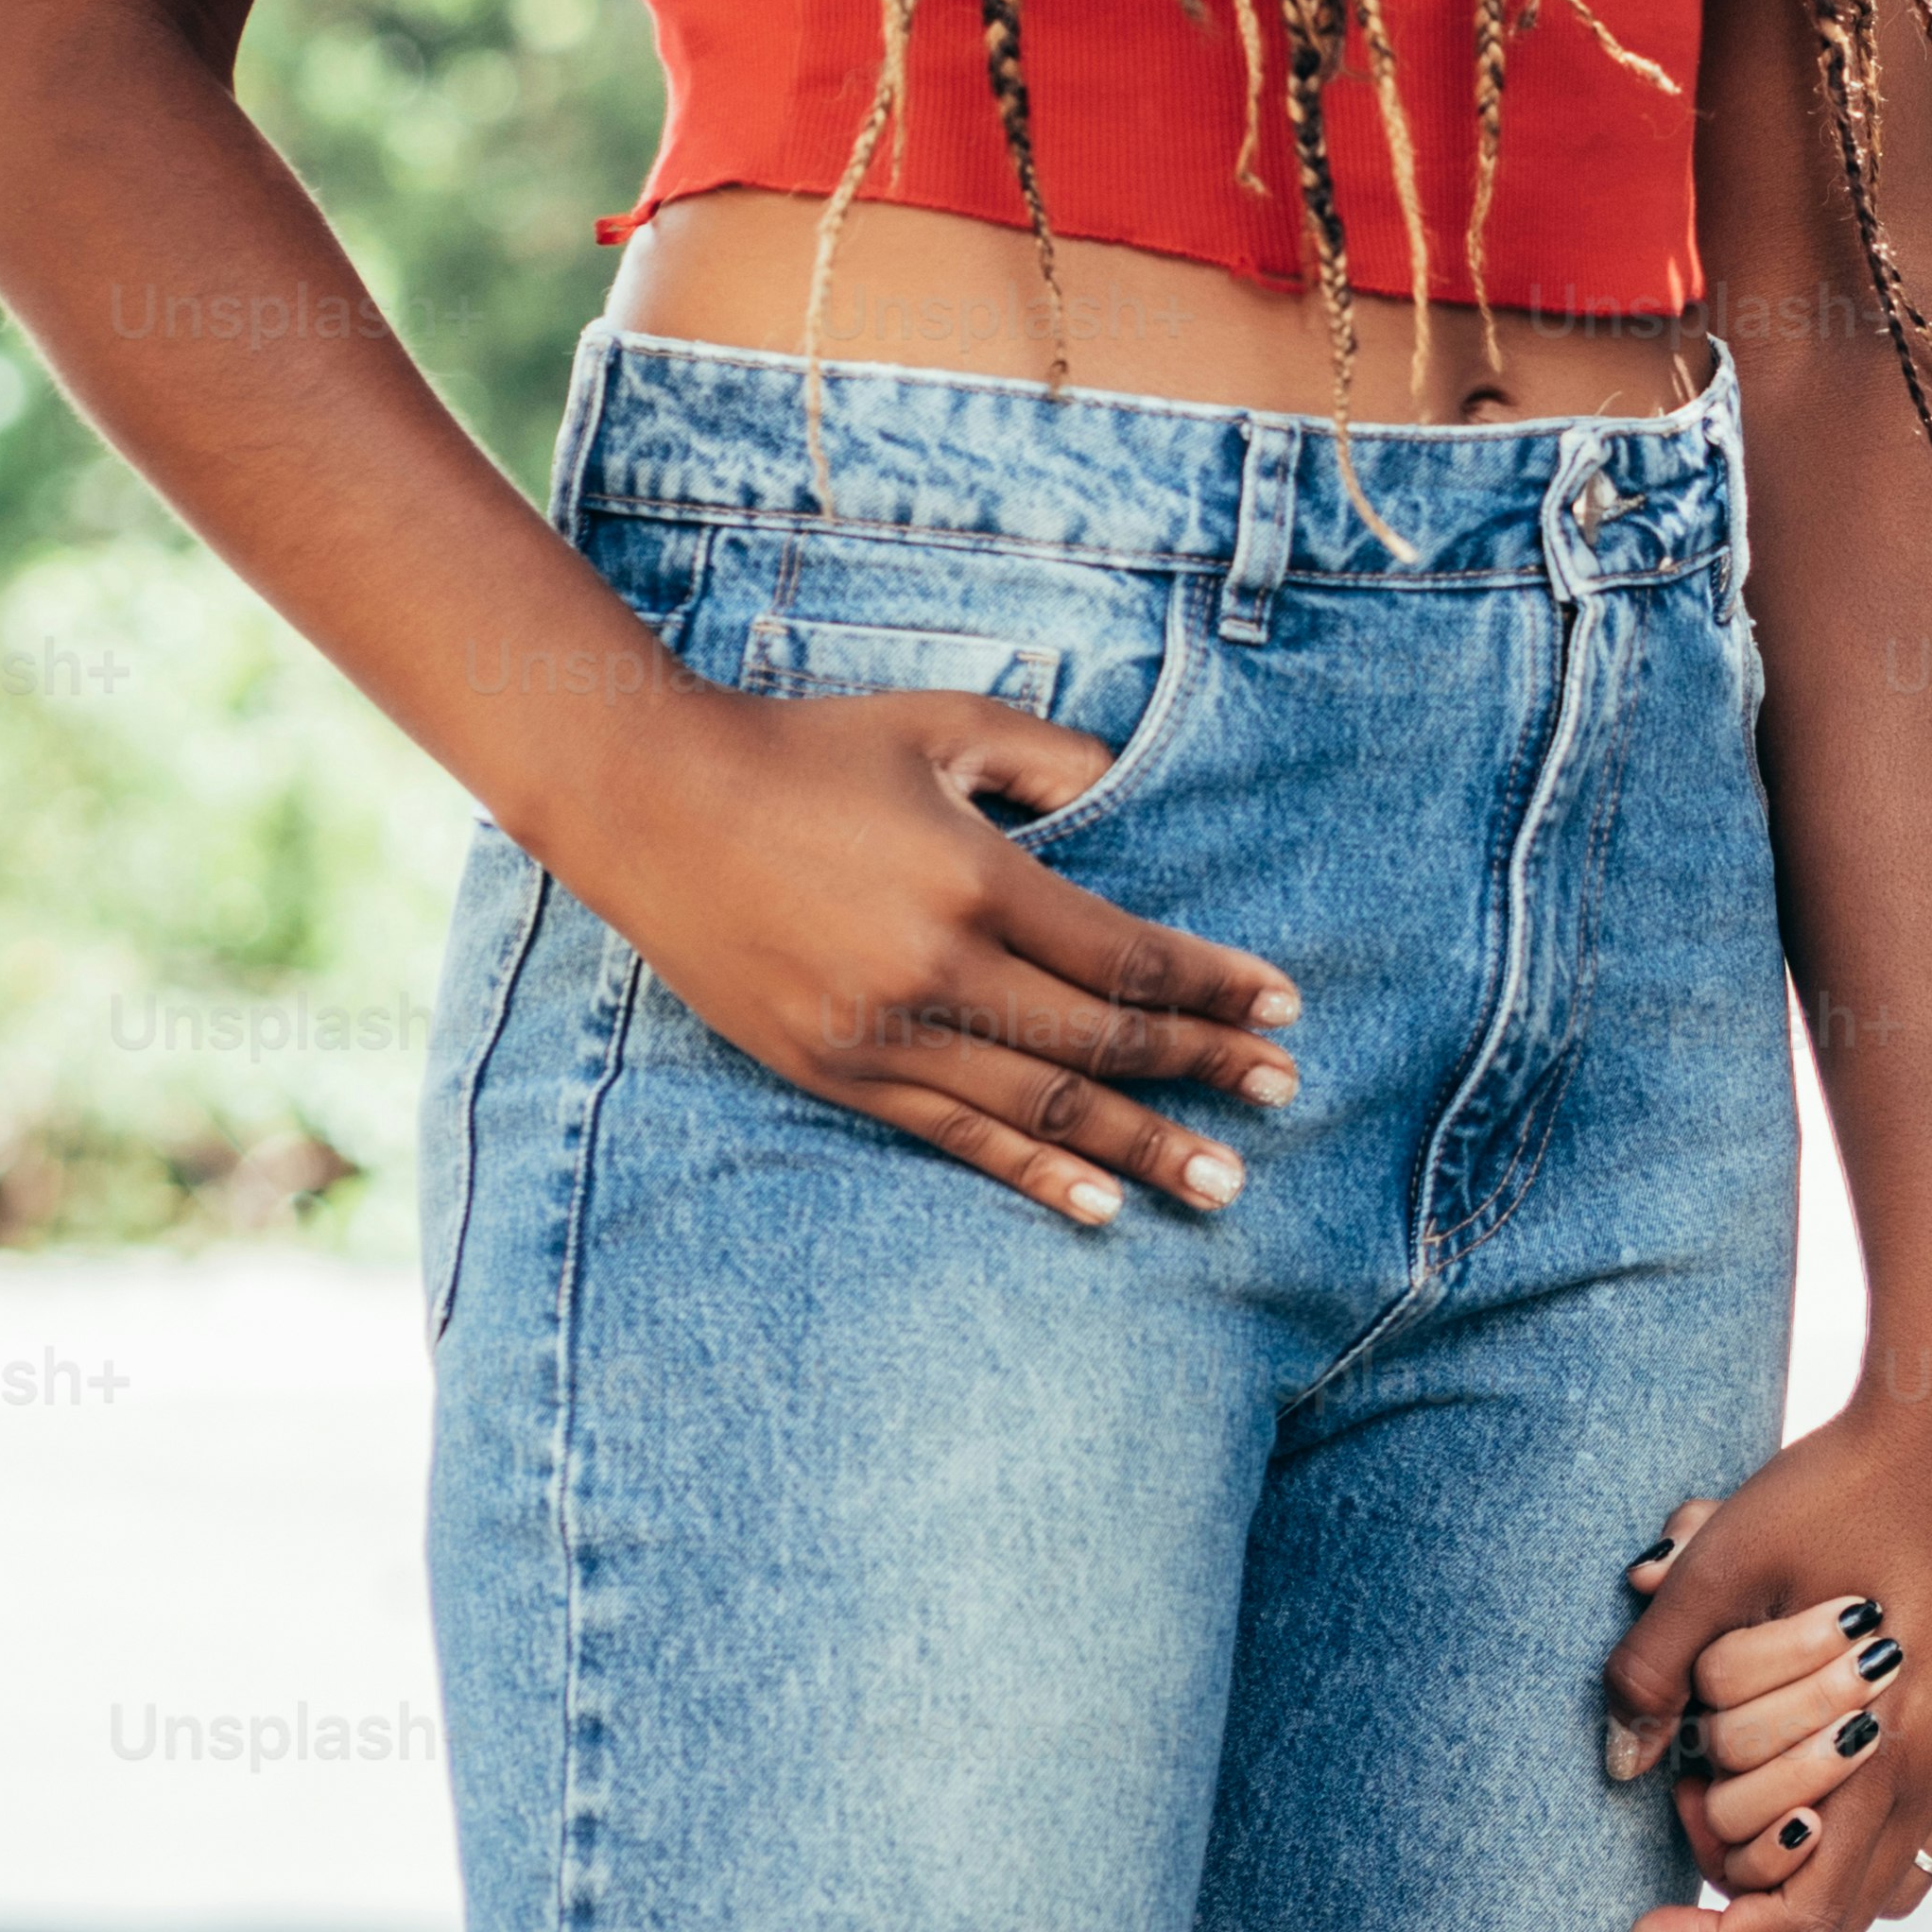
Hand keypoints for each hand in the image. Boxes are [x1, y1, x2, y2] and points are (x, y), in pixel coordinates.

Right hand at [571, 685, 1301, 1225]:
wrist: (648, 804)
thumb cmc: (807, 750)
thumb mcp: (943, 727)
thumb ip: (1054, 758)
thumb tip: (1135, 786)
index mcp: (976, 882)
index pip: (1126, 957)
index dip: (1214, 987)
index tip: (1283, 1009)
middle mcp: (935, 971)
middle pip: (1101, 1042)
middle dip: (1203, 1069)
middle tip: (1284, 1095)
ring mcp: (880, 1034)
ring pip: (1041, 1109)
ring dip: (1141, 1147)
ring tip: (1222, 1180)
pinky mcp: (833, 1073)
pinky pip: (954, 1138)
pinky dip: (1033, 1176)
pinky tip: (1099, 1204)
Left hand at [1601, 1407, 1931, 1931]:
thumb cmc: (1841, 1480)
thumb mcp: (1726, 1563)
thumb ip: (1655, 1673)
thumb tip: (1619, 1767)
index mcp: (1898, 1745)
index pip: (1805, 1912)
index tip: (1647, 1924)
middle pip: (1852, 1912)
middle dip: (1763, 1895)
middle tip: (1700, 1814)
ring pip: (1912, 1879)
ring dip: (1834, 1866)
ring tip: (1766, 1799)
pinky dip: (1900, 1832)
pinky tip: (1848, 1778)